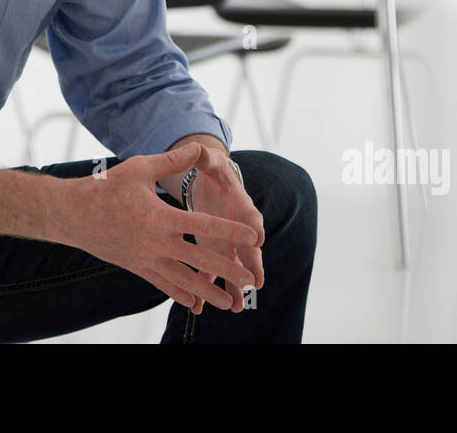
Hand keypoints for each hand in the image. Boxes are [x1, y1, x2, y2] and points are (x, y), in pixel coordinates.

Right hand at [61, 143, 261, 312]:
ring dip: (208, 292)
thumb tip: (197, 147)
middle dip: (226, 271)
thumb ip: (171, 161)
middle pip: (199, 259)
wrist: (73, 214)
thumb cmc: (106, 188)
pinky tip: (195, 304)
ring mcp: (146, 259)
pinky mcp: (136, 268)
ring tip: (230, 302)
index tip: (252, 237)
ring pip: (183, 280)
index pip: (203, 225)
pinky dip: (181, 294)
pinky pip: (163, 285)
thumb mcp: (139, 168)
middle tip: (249, 281)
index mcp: (161, 217)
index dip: (230, 231)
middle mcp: (156, 243)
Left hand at [184, 146, 264, 313]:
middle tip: (255, 284)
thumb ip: (206, 160)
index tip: (258, 239)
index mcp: (243, 207)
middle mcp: (240, 231)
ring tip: (232, 308)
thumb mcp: (210, 163)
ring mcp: (228, 245)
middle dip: (252, 268)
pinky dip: (206, 290)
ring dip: (234, 288)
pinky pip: (211, 274)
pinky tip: (198, 308)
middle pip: (250, 252)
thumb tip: (199, 149)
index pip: (252, 219)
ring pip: (233, 270)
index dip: (255, 228)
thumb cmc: (213, 173)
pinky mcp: (213, 253)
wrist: (209, 184)